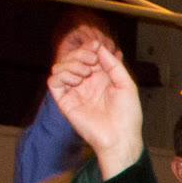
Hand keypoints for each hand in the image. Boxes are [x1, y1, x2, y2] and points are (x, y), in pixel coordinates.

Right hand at [48, 29, 144, 170]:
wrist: (120, 137)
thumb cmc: (127, 114)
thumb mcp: (126, 84)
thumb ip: (113, 64)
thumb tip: (98, 47)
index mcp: (100, 78)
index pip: (87, 55)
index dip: (89, 47)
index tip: (96, 45)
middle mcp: (85, 83)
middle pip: (72, 58)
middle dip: (80, 53)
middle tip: (91, 60)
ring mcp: (74, 92)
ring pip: (60, 67)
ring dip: (71, 63)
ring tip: (85, 73)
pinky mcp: (65, 102)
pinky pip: (54, 82)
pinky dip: (62, 75)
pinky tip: (77, 81)